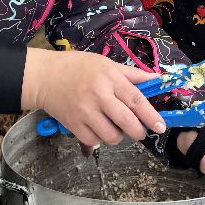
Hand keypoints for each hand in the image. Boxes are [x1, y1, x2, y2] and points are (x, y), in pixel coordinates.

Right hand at [20, 49, 165, 145]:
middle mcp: (98, 96)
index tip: (161, 126)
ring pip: (111, 136)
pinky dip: (100, 139)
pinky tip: (99, 129)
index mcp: (110, 79)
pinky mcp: (72, 124)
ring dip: (118, 136)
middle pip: (126, 122)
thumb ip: (132, 74)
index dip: (151, 116)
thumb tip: (156, 79)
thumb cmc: (77, 67)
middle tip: (139, 131)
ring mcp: (84, 112)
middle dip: (138, 131)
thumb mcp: (106, 64)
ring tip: (115, 127)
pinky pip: (93, 140)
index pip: (136, 100)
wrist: (44, 76)